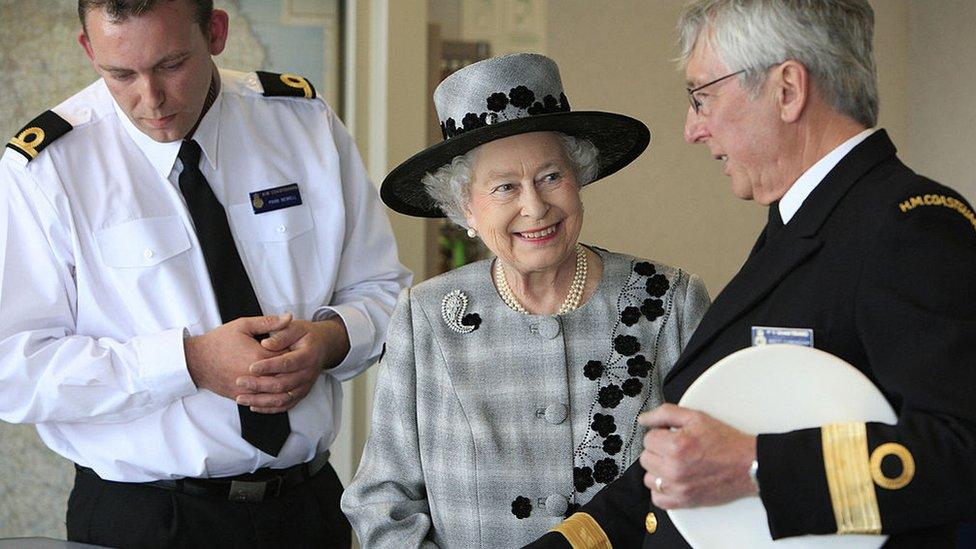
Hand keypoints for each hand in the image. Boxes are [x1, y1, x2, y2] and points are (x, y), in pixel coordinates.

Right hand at [184, 314, 290, 399]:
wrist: (196, 361)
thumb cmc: (219, 341)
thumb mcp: (243, 325)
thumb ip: (268, 322)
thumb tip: (289, 317)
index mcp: (259, 356)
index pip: (288, 357)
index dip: (295, 353)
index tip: (298, 348)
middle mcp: (256, 376)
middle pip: (285, 376)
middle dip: (292, 370)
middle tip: (296, 363)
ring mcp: (248, 389)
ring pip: (275, 391)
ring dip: (284, 384)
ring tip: (288, 375)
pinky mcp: (241, 397)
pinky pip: (262, 400)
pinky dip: (272, 396)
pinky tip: (277, 389)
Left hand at [234, 316, 349, 412]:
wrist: (322, 346)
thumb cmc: (304, 335)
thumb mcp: (294, 328)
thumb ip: (280, 335)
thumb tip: (265, 343)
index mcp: (308, 355)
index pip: (287, 363)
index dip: (269, 366)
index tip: (251, 367)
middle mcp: (308, 374)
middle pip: (283, 384)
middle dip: (259, 385)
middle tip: (240, 381)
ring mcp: (305, 386)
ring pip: (282, 399)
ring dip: (261, 401)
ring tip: (241, 398)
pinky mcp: (300, 394)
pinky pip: (285, 406)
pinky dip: (269, 408)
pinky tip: (253, 406)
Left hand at [638, 403, 756, 508]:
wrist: (748, 465)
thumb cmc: (726, 442)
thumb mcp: (696, 417)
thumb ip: (665, 414)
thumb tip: (644, 419)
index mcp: (676, 446)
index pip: (648, 438)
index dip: (660, 434)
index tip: (671, 435)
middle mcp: (674, 469)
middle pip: (646, 458)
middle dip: (658, 450)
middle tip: (675, 448)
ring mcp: (678, 487)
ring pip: (649, 478)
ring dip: (658, 470)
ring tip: (675, 463)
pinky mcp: (684, 501)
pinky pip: (657, 498)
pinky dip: (662, 490)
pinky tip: (673, 480)